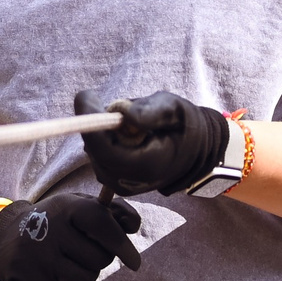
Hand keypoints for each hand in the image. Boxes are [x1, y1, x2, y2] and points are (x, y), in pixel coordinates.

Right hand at [0, 193, 142, 280]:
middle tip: (83, 253)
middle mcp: (51, 228)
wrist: (6, 237)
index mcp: (67, 206)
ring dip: (84, 277)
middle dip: (100, 260)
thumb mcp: (78, 207)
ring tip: (70, 265)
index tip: (134, 263)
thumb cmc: (55, 222)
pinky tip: (54, 275)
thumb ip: (111, 212)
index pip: (102, 223)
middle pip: (100, 259)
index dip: (122, 244)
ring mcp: (38, 254)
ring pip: (85, 280)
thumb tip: (133, 225)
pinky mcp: (28, 276)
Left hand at [75, 87, 226, 195]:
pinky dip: (104, 141)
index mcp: (148, 166)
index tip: (86, 96)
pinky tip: (121, 133)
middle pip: (96, 151)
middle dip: (97, 124)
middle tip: (108, 103)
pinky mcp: (116, 183)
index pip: (105, 149)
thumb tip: (124, 113)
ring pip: (94, 154)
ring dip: (101, 132)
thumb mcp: (174, 110)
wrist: (195, 150)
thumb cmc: (185, 125)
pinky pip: (98, 158)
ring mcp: (122, 185)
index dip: (90, 123)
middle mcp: (131, 182)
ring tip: (124, 122)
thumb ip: (150, 111)